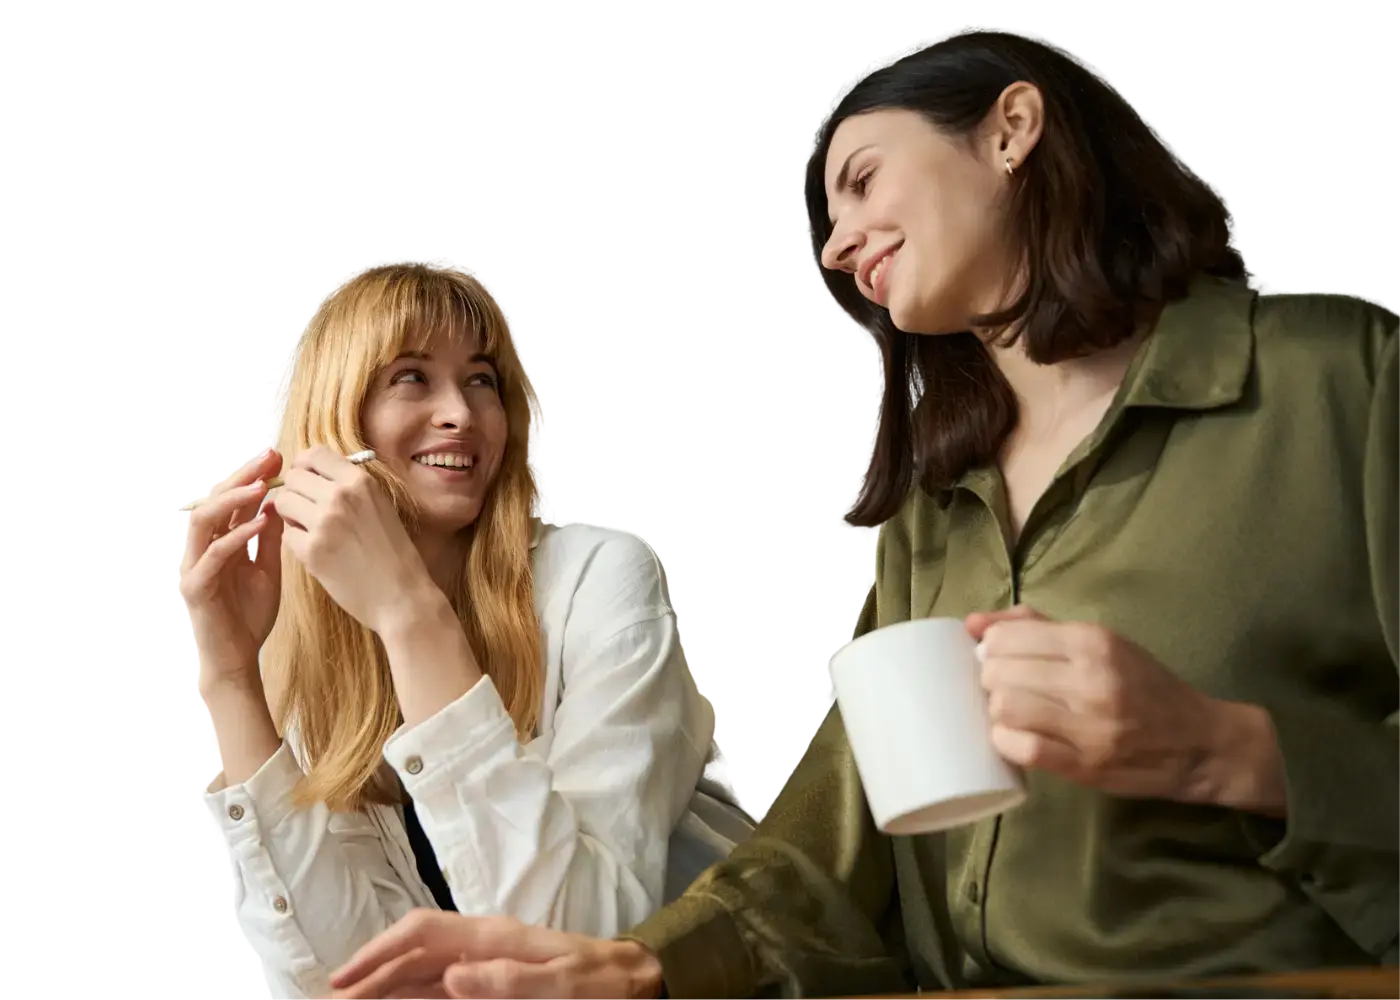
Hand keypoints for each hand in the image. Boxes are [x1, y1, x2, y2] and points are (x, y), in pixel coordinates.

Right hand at [180, 450, 284, 687]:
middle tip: (270, 457)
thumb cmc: (250, 614)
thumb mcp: (267, 569)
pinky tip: (257, 524)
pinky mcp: (196, 587)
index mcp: (219, 541)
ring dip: (231, 500)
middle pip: (213, 501)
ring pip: (201, 520)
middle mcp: (201, 548)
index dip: (252, 476)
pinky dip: (235, 537)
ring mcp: (194, 566)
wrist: (238, 658)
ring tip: (261, 486)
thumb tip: (278, 504)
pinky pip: (212, 555)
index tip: (280, 457)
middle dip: (241, 476)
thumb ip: (268, 539)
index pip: (232, 500)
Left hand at [270, 446, 433, 633]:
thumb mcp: (380, 506)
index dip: (305, 466)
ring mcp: (324, 523)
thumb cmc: (394, 553)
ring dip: (291, 516)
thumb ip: (350, 486)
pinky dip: (296, 542)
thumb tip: (314, 473)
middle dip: (295, 493)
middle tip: (307, 511)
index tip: (307, 481)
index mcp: (360, 482)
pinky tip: (316, 552)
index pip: (314, 453)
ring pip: (283, 503)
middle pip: (293, 478)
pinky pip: (286, 534)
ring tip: (311, 530)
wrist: (402, 596)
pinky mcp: (312, 551)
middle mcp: (340, 496)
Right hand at [321, 909, 663, 999]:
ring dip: (385, 987)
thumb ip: (508, 980)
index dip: (379, 951)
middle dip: (371, 974)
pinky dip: (412, 998)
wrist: (635, 979)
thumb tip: (451, 976)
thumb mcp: (561, 984)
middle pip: (412, 955)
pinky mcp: (491, 984)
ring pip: (420, 973)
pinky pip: (440, 990)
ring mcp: (484, 965)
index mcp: (492, 936)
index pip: (422, 933)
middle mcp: (481, 945)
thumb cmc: (601, 980)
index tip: (345, 979)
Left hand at [965, 605, 1228, 802]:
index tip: (1000, 659)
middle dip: (990, 679)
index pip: (1006, 638)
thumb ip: (1036, 627)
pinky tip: (1015, 737)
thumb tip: (972, 623)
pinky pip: (1022, 748)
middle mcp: (1091, 679)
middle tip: (1005, 687)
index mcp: (1092, 641)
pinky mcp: (1086, 765)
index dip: (992, 649)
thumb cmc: (1143, 685)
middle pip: (999, 672)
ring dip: (998, 710)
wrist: (1199, 742)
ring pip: (1005, 708)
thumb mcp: (1099, 642)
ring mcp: (1089, 725)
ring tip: (1012, 712)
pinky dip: (1006, 741)